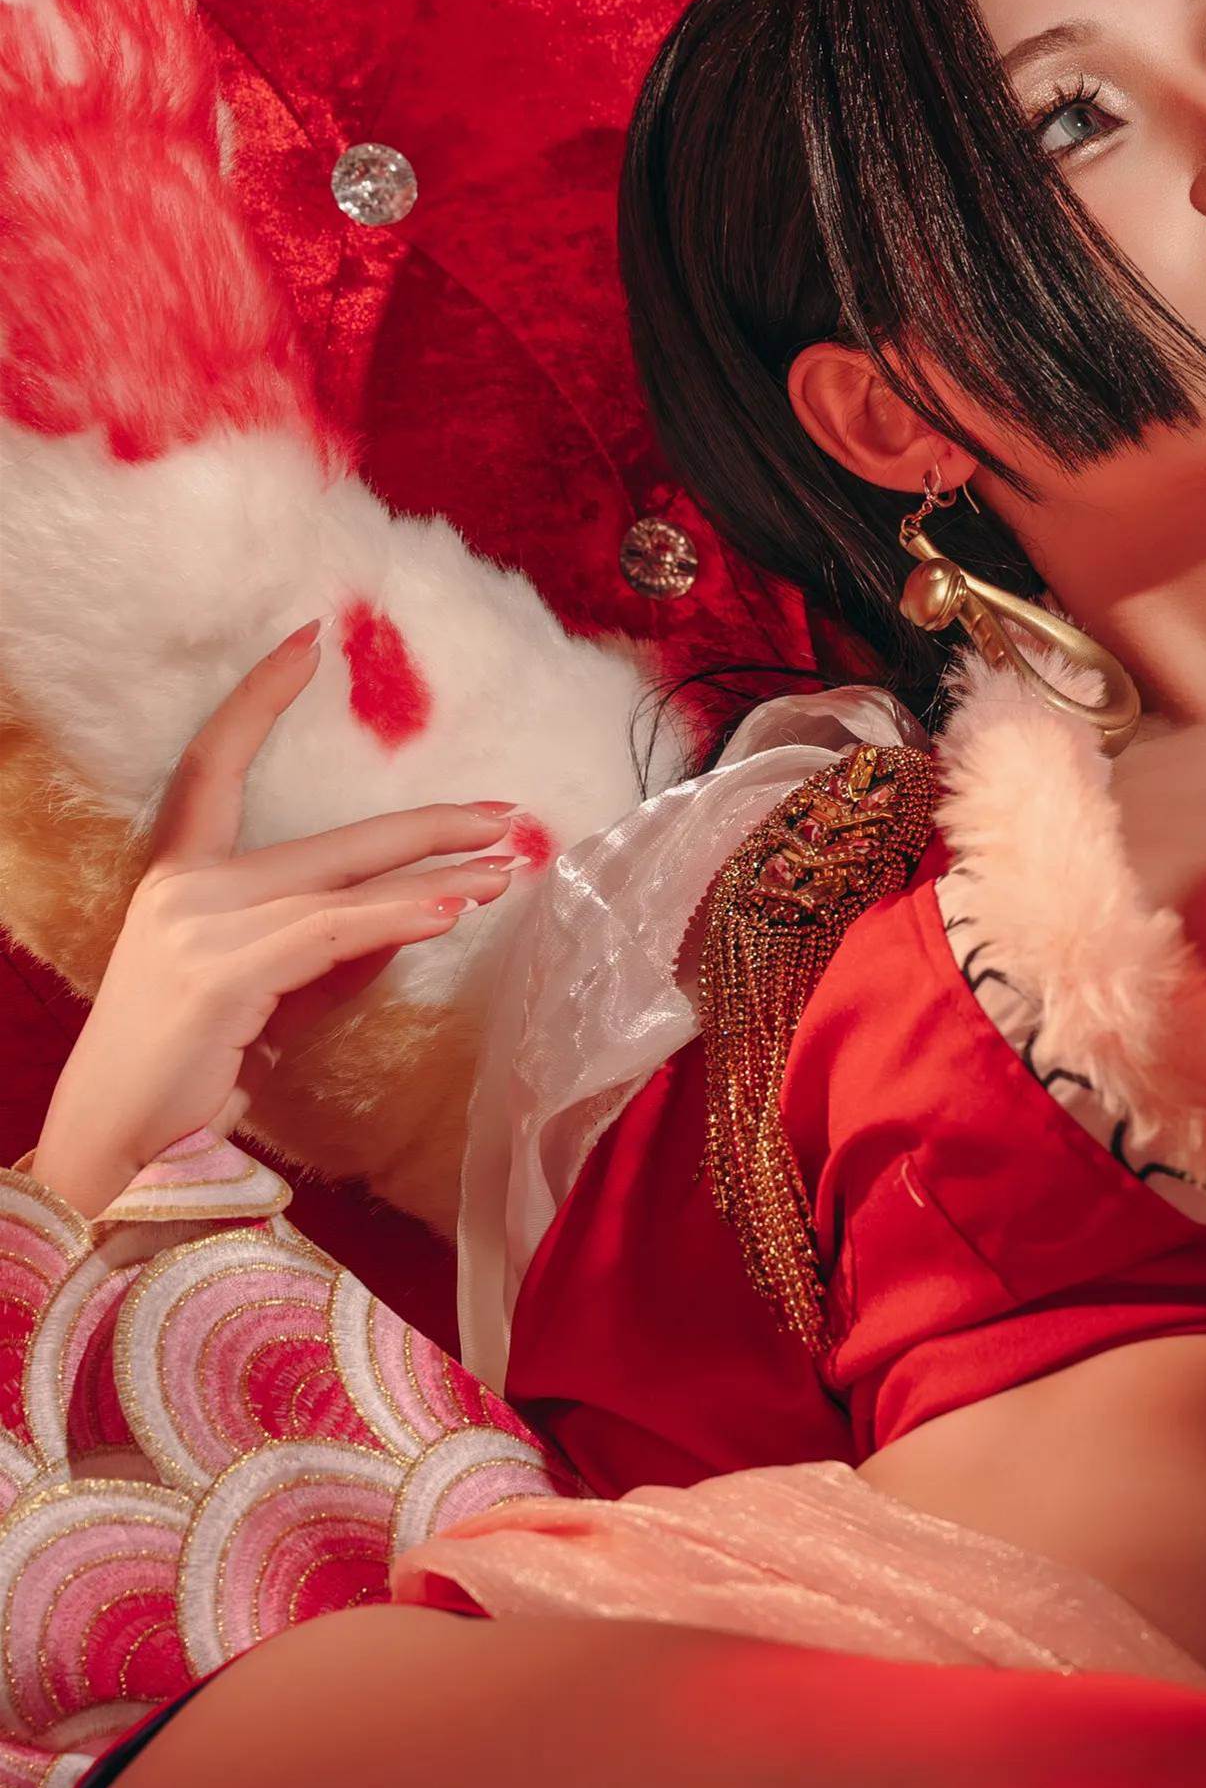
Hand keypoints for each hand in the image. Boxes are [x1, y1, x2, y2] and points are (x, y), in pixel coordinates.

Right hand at [27, 626, 524, 1221]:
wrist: (118, 1146)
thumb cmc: (188, 1075)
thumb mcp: (270, 998)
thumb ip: (331, 953)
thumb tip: (413, 911)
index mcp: (178, 876)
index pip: (211, 764)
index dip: (256, 699)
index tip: (307, 641)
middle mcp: (183, 887)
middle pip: (326, 836)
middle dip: (427, 826)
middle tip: (506, 814)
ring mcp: (198, 925)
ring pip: (342, 885)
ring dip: (435, 877)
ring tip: (505, 868)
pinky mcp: (221, 972)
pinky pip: (330, 933)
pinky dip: (396, 918)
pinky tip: (450, 910)